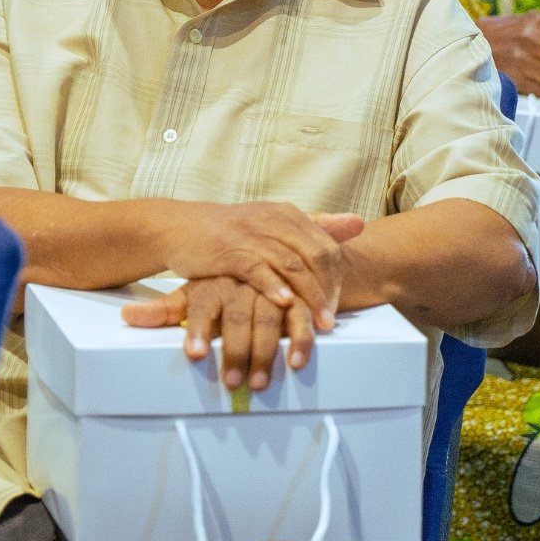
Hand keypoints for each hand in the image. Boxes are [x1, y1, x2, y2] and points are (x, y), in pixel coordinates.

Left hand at [123, 278, 315, 390]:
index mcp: (214, 285)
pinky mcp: (297, 298)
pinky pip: (301, 317)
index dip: (199, 330)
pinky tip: (298, 362)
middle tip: (231, 382)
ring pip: (270, 319)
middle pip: (238, 317)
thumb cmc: (221, 286)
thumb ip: (163, 310)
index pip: (203, 306)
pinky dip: (302, 340)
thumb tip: (127, 316)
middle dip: (236, 351)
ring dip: (266, 352)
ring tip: (258, 383)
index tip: (194, 354)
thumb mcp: (192, 294)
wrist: (262, 255)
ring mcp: (272, 291)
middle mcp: (243, 285)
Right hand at [156, 202, 363, 329]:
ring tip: (317, 325)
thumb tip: (359, 222)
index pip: (325, 245)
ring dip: (307, 297)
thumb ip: (316, 225)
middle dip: (325, 292)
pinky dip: (272, 286)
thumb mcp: (275, 224)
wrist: (180, 226)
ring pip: (289, 265)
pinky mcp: (227, 249)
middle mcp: (273, 220)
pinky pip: (256, 269)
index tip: (337, 306)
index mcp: (288, 215)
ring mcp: (251, 234)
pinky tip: (284, 305)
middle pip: (313, 256)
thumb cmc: (232, 232)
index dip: (335, 277)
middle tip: (330, 323)